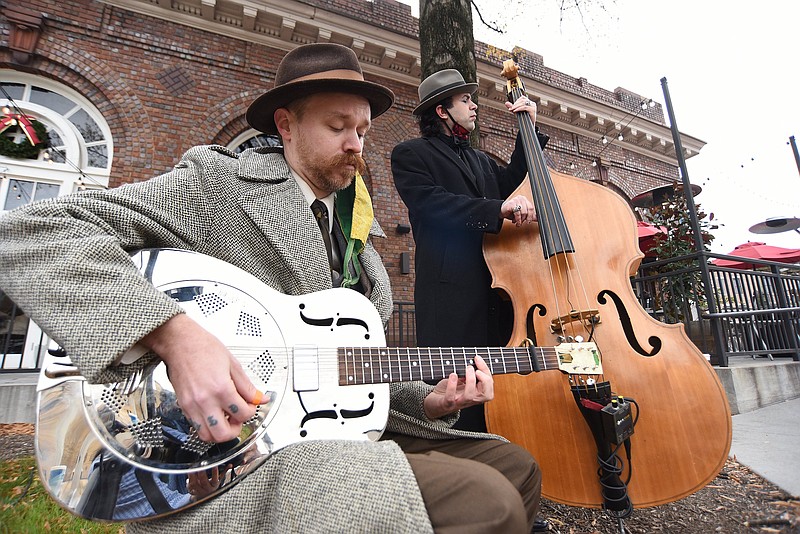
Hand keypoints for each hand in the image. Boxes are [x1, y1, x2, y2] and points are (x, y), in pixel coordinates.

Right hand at [140, 314, 263, 442]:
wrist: (180, 343)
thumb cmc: (204, 348)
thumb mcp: (233, 364)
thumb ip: (247, 386)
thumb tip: (260, 398)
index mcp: (221, 388)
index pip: (243, 414)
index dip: (251, 411)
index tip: (250, 405)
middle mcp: (205, 400)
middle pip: (223, 434)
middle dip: (236, 429)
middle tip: (238, 418)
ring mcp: (192, 406)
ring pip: (207, 436)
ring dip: (219, 431)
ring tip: (225, 418)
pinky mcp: (183, 406)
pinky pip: (196, 427)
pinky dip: (207, 426)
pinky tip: (214, 413)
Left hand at [187, 465, 228, 499]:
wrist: (205, 498)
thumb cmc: (212, 487)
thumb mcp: (219, 480)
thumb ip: (224, 472)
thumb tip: (230, 465)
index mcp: (214, 485)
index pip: (215, 479)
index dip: (215, 472)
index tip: (214, 465)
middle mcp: (207, 489)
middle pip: (204, 481)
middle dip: (201, 473)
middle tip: (200, 466)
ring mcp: (199, 491)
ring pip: (195, 484)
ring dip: (193, 476)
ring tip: (192, 469)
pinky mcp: (192, 492)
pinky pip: (189, 487)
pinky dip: (188, 481)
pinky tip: (188, 476)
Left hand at [423, 355, 493, 419]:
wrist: (434, 403)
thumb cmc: (448, 390)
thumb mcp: (461, 380)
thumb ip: (467, 374)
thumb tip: (472, 362)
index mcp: (476, 393)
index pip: (489, 385)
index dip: (486, 372)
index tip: (478, 359)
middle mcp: (470, 400)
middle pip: (486, 395)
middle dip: (485, 380)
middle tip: (476, 369)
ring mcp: (458, 402)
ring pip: (470, 396)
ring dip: (470, 381)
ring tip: (468, 368)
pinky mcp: (446, 404)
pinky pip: (450, 398)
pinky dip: (452, 386)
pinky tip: (453, 375)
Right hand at [500, 195, 535, 225]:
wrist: (501, 211)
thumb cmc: (511, 212)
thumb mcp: (522, 214)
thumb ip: (530, 215)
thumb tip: (538, 218)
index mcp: (525, 200)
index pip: (531, 208)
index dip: (531, 216)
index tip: (529, 221)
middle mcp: (521, 198)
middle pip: (528, 210)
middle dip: (525, 218)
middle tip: (522, 222)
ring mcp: (516, 200)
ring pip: (523, 212)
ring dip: (520, 220)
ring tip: (518, 222)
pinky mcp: (511, 203)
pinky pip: (517, 213)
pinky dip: (517, 219)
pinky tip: (514, 220)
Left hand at [506, 95, 536, 121]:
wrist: (528, 126)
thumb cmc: (524, 119)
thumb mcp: (517, 112)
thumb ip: (512, 107)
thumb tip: (506, 103)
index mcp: (529, 102)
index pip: (523, 97)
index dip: (517, 100)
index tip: (512, 105)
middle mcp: (532, 103)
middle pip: (523, 100)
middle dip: (515, 104)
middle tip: (511, 108)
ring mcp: (533, 106)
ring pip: (523, 103)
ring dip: (516, 106)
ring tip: (512, 109)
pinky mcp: (533, 110)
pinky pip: (525, 107)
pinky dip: (519, 108)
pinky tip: (515, 111)